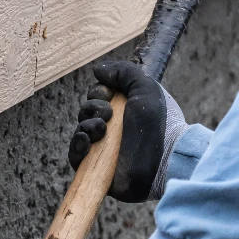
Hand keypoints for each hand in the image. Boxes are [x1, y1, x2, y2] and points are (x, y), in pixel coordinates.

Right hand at [70, 61, 185, 201]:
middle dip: (92, 108)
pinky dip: (78, 144)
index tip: (109, 95)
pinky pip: (75, 154)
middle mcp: (114, 129)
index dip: (99, 93)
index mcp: (125, 111)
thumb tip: (97, 70)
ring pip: (80, 130)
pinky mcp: (96, 169)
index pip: (98, 96)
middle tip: (108, 115)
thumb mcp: (146, 89)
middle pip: (86, 111)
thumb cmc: (159, 126)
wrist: (163, 161)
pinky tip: (88, 140)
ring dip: (87, 125)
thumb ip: (124, 72)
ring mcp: (104, 149)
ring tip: (102, 130)